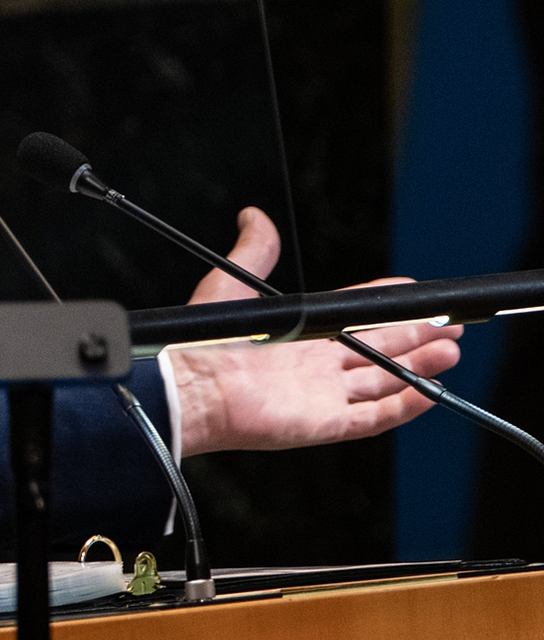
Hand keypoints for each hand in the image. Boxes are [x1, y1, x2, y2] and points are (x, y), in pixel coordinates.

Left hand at [168, 208, 462, 455]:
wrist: (188, 384)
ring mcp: (322, 397)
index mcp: (298, 335)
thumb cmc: (201, 340)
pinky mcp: (325, 424)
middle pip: (378, 350)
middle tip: (449, 325)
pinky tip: (430, 388)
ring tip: (450, 349)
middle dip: (415, 336)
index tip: (411, 292)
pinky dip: (406, 404)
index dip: (382, 305)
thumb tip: (254, 215)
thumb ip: (253, 251)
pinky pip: (375, 417)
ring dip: (419, 367)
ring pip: (384, 381)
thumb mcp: (232, 283)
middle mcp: (314, 366)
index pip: (352, 317)